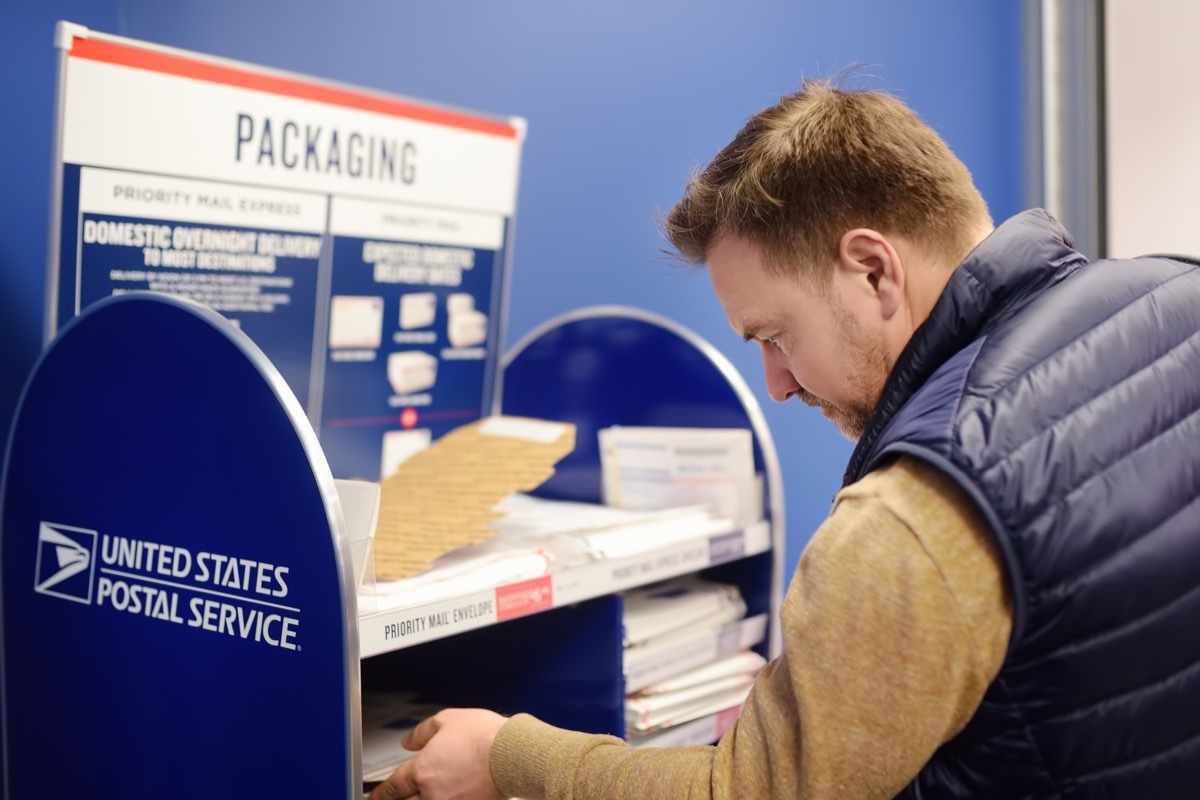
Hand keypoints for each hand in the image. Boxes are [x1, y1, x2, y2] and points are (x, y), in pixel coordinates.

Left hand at [369, 708, 507, 799]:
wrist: (513, 754)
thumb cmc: (485, 736)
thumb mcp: (447, 720)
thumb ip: (422, 732)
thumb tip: (408, 742)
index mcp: (422, 772)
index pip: (391, 789)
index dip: (380, 794)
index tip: (377, 796)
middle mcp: (432, 794)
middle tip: (397, 796)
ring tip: (421, 794)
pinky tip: (446, 795)